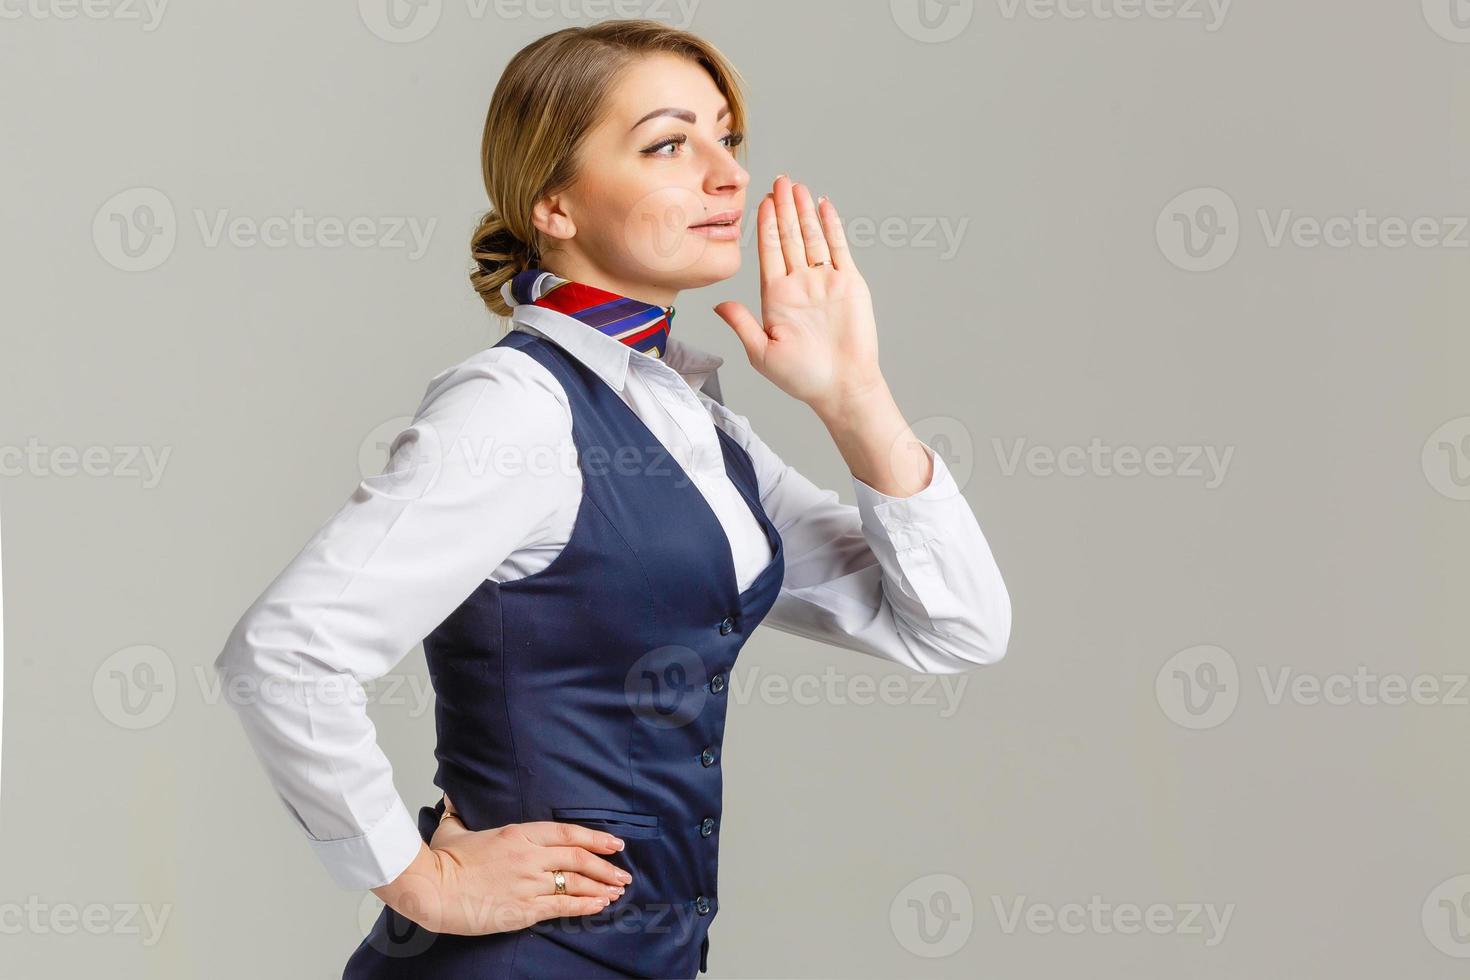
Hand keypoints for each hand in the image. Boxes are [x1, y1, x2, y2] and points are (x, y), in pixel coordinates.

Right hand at [372, 795, 631, 935]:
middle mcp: (529, 857)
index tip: (614, 843)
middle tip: (623, 872)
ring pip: (575, 883)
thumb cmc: (442, 861)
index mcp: (518, 834)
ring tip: (617, 890)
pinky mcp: (524, 909)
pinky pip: (562, 906)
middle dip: (606, 865)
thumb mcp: (454, 828)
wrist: (432, 890)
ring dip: (600, 887)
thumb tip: (453, 796)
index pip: (567, 833)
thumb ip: (460, 812)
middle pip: (579, 858)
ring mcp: (528, 884)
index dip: (595, 838)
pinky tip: (599, 906)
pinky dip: (584, 906)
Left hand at [713, 174, 886, 416]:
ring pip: (812, 237)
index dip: (765, 225)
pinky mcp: (848, 283)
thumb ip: (742, 324)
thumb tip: (718, 305)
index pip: (768, 252)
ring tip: (797, 186)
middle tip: (779, 181)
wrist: (842, 387)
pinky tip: (823, 205)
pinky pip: (838, 248)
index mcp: (776, 297)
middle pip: (789, 237)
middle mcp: (799, 284)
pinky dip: (831, 226)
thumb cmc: (802, 377)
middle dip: (783, 209)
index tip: (759, 201)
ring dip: (804, 212)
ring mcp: (824, 281)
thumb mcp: (762, 353)